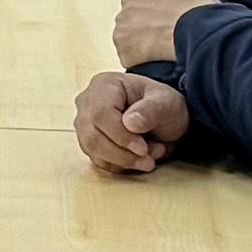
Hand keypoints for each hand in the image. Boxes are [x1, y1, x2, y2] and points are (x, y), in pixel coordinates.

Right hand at [73, 71, 191, 177]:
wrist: (162, 115)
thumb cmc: (161, 104)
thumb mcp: (166, 102)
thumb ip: (151, 110)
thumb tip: (130, 124)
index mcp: (105, 85)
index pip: (101, 113)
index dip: (120, 135)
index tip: (143, 149)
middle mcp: (88, 103)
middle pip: (92, 135)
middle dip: (121, 154)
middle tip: (148, 161)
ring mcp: (85, 124)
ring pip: (92, 150)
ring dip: (121, 162)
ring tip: (147, 162)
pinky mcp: (89, 142)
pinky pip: (98, 159)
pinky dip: (119, 166)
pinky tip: (137, 161)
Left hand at [109, 0, 212, 68]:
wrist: (197, 30)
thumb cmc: (203, 15)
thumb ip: (178, 1)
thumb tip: (185, 15)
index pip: (144, 3)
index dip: (155, 18)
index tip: (165, 27)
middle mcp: (131, 1)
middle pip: (132, 20)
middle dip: (145, 32)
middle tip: (162, 43)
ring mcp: (124, 24)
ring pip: (129, 40)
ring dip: (142, 48)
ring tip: (162, 55)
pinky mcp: (123, 47)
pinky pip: (130, 59)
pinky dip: (141, 64)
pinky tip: (158, 63)